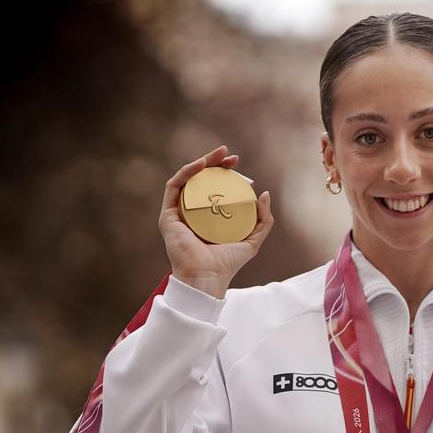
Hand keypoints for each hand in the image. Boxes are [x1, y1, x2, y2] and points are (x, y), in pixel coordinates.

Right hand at [158, 144, 274, 297]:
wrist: (207, 277)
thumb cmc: (227, 264)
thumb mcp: (253, 240)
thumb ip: (263, 219)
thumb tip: (264, 193)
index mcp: (207, 218)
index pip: (213, 189)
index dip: (224, 173)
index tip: (237, 164)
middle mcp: (191, 214)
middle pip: (200, 182)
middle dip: (214, 164)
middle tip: (229, 155)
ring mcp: (178, 214)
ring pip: (187, 181)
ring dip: (201, 163)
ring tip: (218, 154)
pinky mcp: (168, 216)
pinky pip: (174, 187)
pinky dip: (187, 172)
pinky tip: (201, 165)